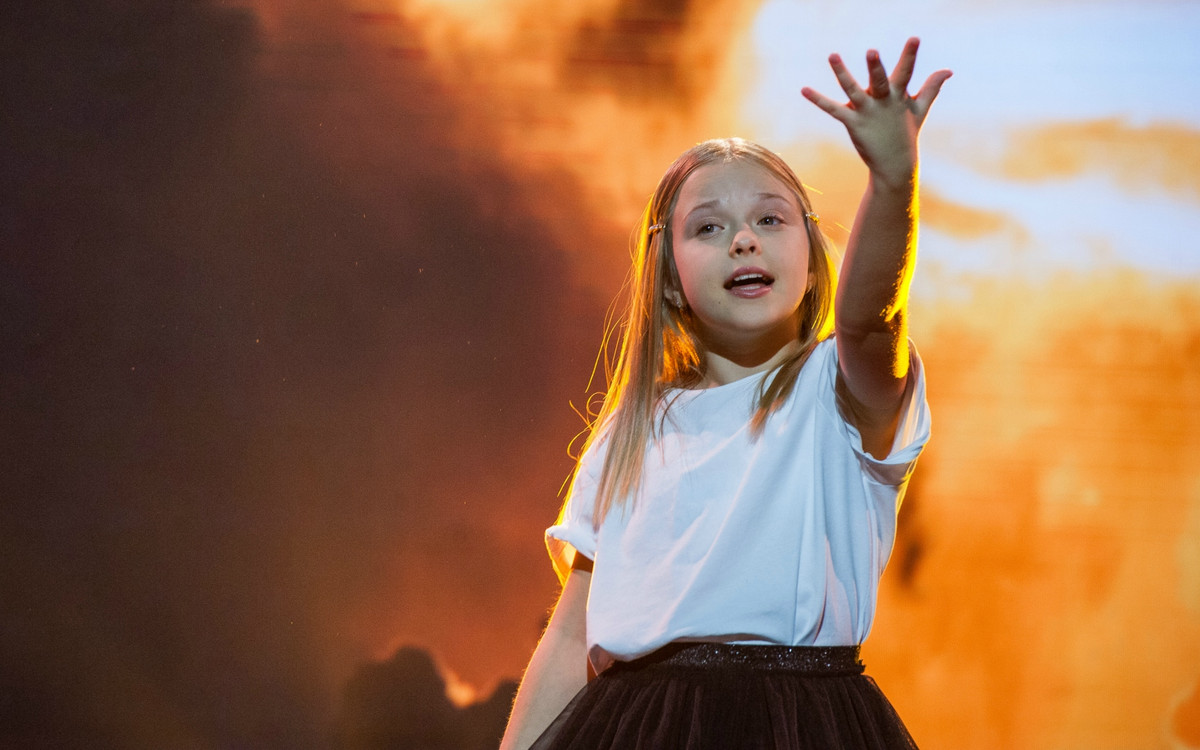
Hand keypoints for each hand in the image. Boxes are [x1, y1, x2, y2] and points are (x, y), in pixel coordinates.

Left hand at [801, 37, 950, 185]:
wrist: (895, 164)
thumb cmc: (906, 132)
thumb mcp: (919, 109)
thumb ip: (931, 87)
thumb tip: (948, 70)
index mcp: (899, 96)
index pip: (906, 71)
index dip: (910, 55)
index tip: (914, 38)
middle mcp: (883, 102)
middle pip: (880, 80)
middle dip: (876, 67)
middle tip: (871, 51)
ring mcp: (867, 113)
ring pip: (853, 90)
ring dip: (842, 73)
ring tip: (832, 55)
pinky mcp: (853, 123)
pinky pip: (833, 109)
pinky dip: (818, 99)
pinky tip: (804, 89)